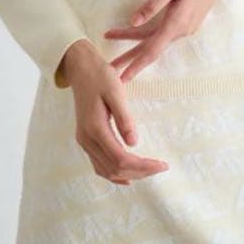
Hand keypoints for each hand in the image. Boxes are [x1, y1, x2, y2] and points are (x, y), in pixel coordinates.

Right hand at [64, 40, 169, 185]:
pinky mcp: (85, 139)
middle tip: (161, 166)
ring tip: (149, 170)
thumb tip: (134, 143)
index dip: (142, 166)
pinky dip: (114, 173)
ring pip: (106, 170)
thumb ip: (124, 118)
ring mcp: (84, 141)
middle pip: (114, 168)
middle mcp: (86, 139)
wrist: (81, 69)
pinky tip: (128, 175)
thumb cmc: (100, 77)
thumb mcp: (115, 92)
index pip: (121, 158)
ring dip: (128, 174)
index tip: (162, 164)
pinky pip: (99, 165)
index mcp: (94, 128)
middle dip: (139, 172)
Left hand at [102, 0, 243, 83]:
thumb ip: (153, 4)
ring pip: (154, 40)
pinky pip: (160, 32)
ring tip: (117, 53)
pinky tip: (134, 32)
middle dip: (129, 59)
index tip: (122, 80)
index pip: (152, 50)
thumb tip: (133, 21)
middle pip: (150, 49)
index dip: (136, 65)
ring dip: (134, 46)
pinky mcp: (185, 19)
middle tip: (110, 69)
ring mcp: (184, 26)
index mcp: (177, 23)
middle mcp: (180, 30)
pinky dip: (144, 35)